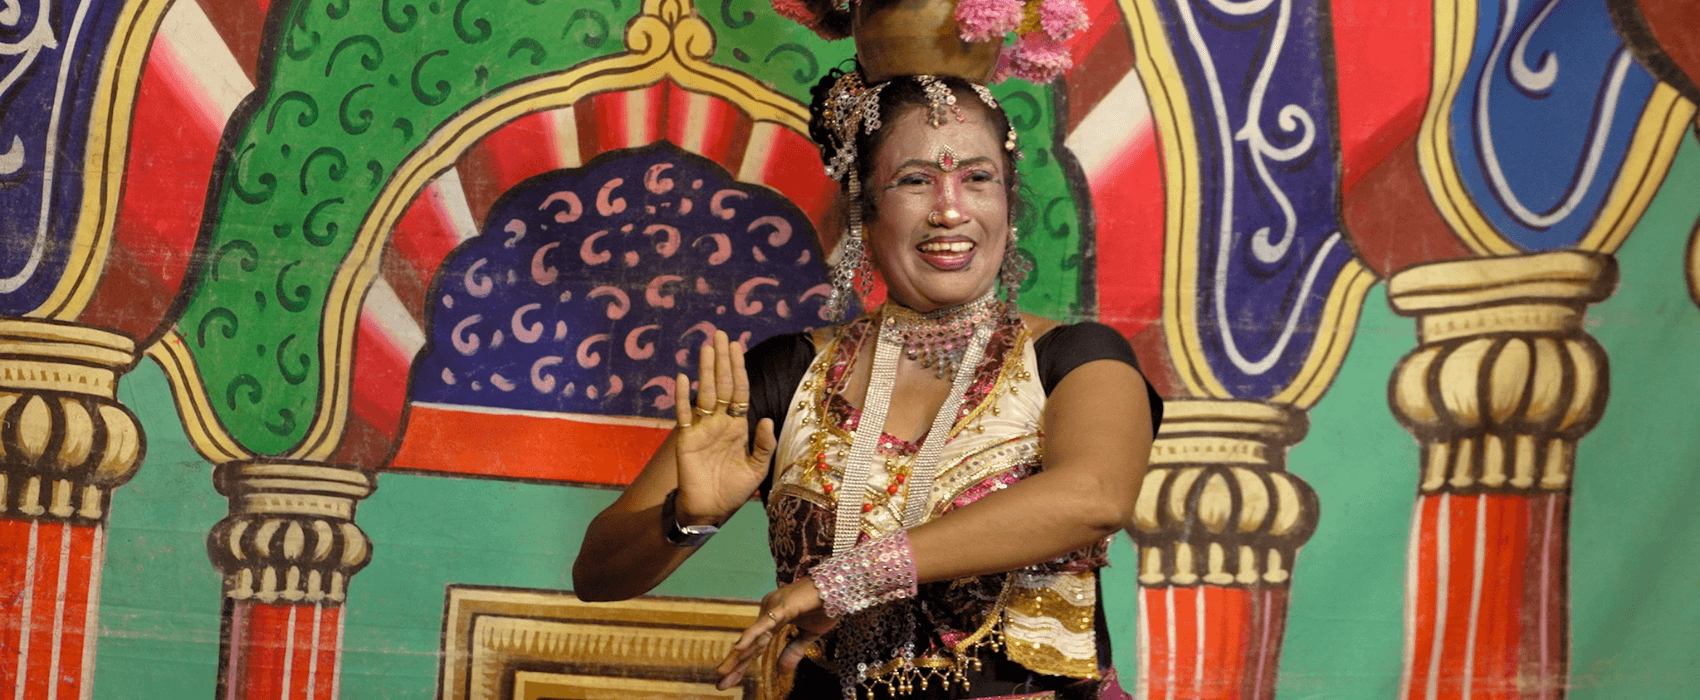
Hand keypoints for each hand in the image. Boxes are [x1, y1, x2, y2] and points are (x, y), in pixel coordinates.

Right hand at [673, 330, 777, 524]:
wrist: (710, 509)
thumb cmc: (734, 489)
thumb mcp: (757, 468)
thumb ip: (764, 444)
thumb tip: (765, 418)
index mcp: (737, 426)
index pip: (739, 391)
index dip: (738, 370)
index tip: (737, 346)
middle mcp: (719, 422)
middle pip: (721, 385)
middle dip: (722, 361)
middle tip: (721, 335)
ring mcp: (701, 429)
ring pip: (704, 394)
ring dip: (705, 371)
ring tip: (707, 348)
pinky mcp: (686, 440)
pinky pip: (683, 415)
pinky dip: (682, 398)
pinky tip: (683, 379)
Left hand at [715, 577, 834, 689]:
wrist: (840, 588)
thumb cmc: (825, 606)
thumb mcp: (809, 635)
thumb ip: (794, 650)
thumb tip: (781, 671)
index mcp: (774, 620)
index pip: (756, 647)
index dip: (742, 664)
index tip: (729, 680)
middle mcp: (769, 614)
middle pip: (751, 644)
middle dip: (735, 665)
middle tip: (720, 683)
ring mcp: (774, 610)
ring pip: (754, 638)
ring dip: (738, 656)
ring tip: (722, 672)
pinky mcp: (782, 608)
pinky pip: (765, 625)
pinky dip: (751, 637)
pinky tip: (738, 649)